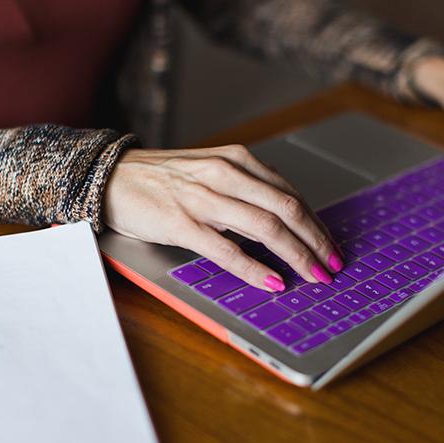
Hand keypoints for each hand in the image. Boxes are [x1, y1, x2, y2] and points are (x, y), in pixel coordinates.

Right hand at [102, 145, 343, 291]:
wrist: (111, 177)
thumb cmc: (162, 179)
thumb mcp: (211, 172)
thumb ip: (245, 190)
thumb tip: (283, 220)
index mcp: (236, 160)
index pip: (290, 194)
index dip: (316, 223)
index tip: (331, 245)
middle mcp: (225, 174)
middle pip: (287, 209)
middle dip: (316, 241)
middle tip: (332, 265)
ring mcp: (203, 198)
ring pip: (265, 227)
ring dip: (296, 255)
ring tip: (313, 276)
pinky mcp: (182, 222)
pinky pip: (227, 249)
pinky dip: (255, 268)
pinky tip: (273, 281)